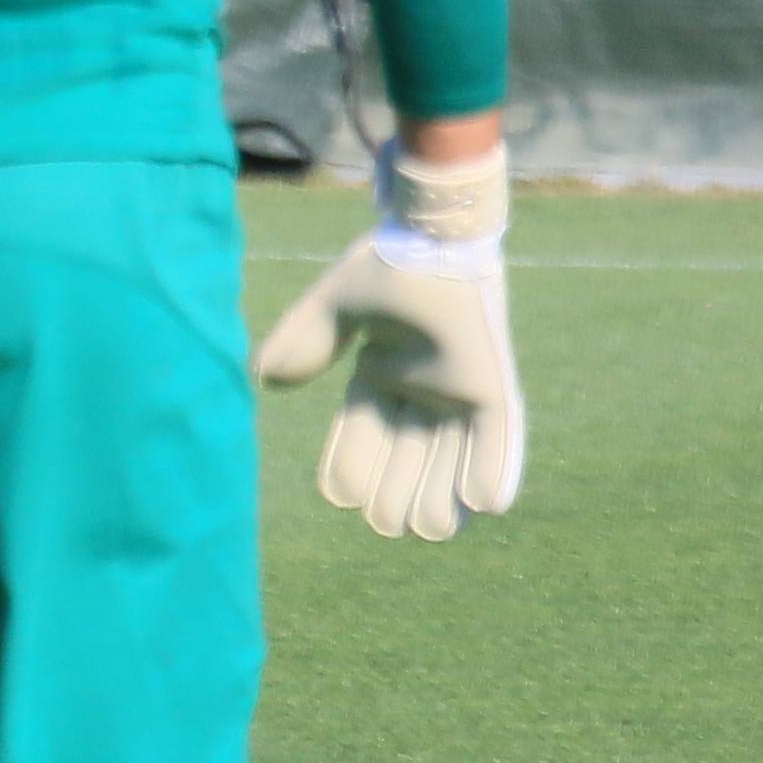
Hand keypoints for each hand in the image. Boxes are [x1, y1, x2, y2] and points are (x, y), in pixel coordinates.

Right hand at [250, 141, 525, 540]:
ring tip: (430, 531)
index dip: (351, 463)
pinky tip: (487, 504)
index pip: (361, 430)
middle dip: (397, 490)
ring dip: (442, 492)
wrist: (439, 231)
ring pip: (450, 454)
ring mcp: (460, 388)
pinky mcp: (493, 383)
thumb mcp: (336, 304)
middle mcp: (422, 387)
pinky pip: (497, 434)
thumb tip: (266, 378)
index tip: (339, 497)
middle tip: (386, 525)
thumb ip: (304, 340)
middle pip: (407, 453)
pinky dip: (493, 467)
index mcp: (382, 372)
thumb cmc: (391, 261)